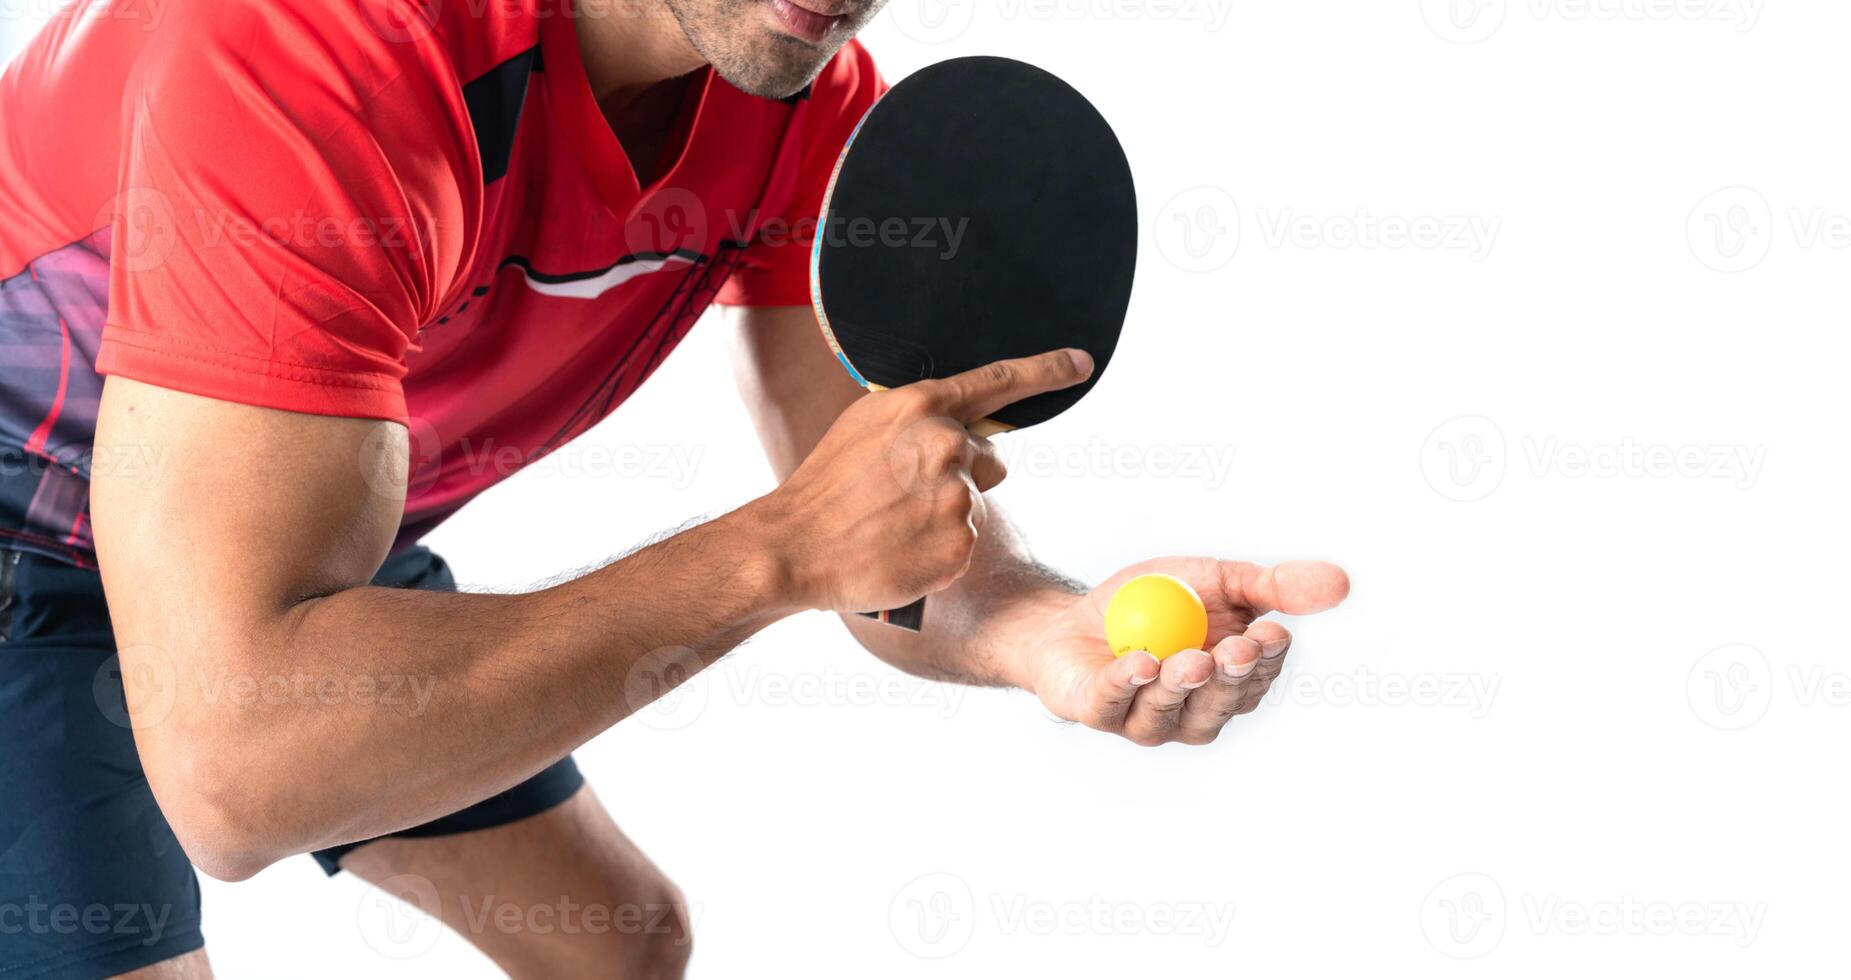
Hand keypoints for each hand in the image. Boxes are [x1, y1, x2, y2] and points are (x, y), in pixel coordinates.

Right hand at [759, 348, 1093, 613]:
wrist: (793, 547)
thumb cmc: (825, 489)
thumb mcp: (865, 427)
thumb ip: (918, 419)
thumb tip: (959, 426)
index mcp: (922, 407)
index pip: (999, 380)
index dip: (1047, 370)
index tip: (1081, 362)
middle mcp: (947, 445)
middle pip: (990, 459)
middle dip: (962, 475)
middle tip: (907, 496)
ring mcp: (957, 496)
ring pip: (975, 505)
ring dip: (946, 518)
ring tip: (894, 526)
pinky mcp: (961, 544)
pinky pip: (967, 545)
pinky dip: (942, 553)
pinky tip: (904, 550)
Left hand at [1021, 557, 1348, 745]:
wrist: (1072, 617)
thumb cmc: (1152, 602)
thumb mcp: (1217, 580)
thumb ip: (1272, 586)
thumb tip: (1340, 583)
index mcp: (1230, 682)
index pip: (1257, 677)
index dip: (1265, 659)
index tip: (1272, 632)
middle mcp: (1195, 712)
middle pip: (1220, 705)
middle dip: (1229, 680)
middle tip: (1235, 650)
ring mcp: (1148, 721)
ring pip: (1171, 713)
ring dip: (1181, 686)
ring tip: (1188, 660)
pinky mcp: (1099, 714)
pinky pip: (1115, 704)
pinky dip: (1128, 683)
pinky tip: (1140, 664)